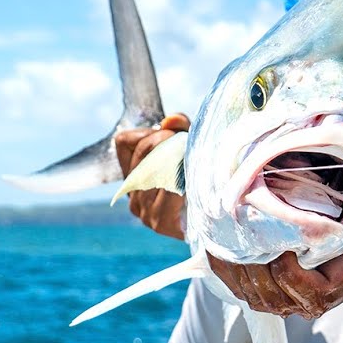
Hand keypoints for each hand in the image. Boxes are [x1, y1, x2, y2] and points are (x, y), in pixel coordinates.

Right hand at [115, 113, 190, 240]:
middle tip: (185, 140)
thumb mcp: (189, 146)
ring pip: (155, 170)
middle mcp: (132, 192)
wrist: (218, 220)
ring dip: (177, 159)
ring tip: (192, 159)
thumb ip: (180, 128)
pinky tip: (193, 179)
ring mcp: (143, 209)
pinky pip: (169, 191)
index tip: (169, 133)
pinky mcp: (160, 222)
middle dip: (165, 139)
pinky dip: (183, 180)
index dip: (146, 131)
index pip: (123, 142)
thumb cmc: (201, 178)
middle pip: (141, 151)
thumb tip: (170, 120)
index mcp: (132, 173)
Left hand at [208, 90, 342, 318]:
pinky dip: (235, 276)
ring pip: (264, 297)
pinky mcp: (294, 281)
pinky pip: (258, 290)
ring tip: (215, 243)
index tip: (276, 252)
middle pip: (279, 298)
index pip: (316, 292)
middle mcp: (331, 286)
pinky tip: (214, 248)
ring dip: (237, 277)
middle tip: (228, 241)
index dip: (290, 279)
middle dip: (251, 276)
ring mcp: (310, 288)